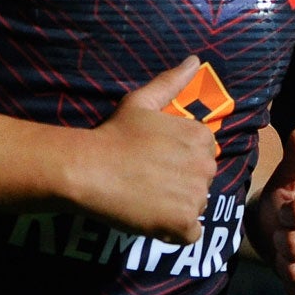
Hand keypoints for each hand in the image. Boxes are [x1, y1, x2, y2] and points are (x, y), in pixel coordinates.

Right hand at [69, 58, 218, 242]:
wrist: (88, 169)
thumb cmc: (113, 133)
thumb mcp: (142, 101)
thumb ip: (171, 81)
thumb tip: (194, 59)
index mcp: (200, 137)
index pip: (203, 155)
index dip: (178, 160)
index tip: (154, 160)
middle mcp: (205, 166)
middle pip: (201, 182)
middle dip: (180, 184)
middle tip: (147, 180)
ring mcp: (196, 196)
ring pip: (195, 207)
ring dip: (176, 208)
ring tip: (146, 199)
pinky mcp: (183, 223)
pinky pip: (189, 234)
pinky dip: (173, 231)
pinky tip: (151, 219)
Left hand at [247, 128, 294, 294]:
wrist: (280, 236)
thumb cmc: (284, 203)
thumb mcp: (287, 180)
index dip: (283, 214)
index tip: (288, 212)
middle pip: (294, 245)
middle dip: (280, 240)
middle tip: (286, 234)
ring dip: (283, 263)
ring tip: (290, 252)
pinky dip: (293, 286)